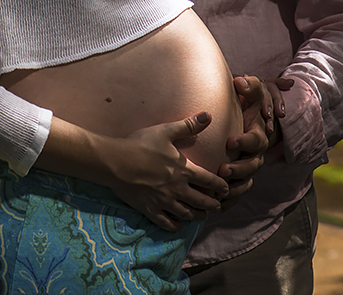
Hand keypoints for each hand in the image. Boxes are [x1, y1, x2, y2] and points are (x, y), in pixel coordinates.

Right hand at [104, 112, 228, 231]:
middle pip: (200, 201)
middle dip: (211, 205)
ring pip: (185, 213)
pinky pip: (165, 222)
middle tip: (218, 207)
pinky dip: (174, 226)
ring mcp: (163, 201)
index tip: (226, 189)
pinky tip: (178, 227)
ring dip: (196, 216)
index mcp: (183, 171)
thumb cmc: (140, 144)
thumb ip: (188, 125)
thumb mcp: (165, 131)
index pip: (209, 181)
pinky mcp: (149, 209)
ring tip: (202, 217)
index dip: (220, 186)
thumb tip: (208, 115)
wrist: (116, 162)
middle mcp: (177, 189)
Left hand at [218, 76, 293, 204]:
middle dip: (239, 169)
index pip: (256, 140)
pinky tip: (217, 206)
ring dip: (234, 187)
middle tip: (223, 170)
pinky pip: (238, 193)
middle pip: (253, 166)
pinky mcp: (240, 179)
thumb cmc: (245, 104)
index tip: (230, 141)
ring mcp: (249, 168)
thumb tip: (241, 80)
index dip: (245, 142)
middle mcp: (256, 154)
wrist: (243, 117)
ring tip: (218, 190)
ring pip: (246, 182)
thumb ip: (249, 86)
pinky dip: (229, 201)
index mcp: (258, 135)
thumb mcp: (250, 91)